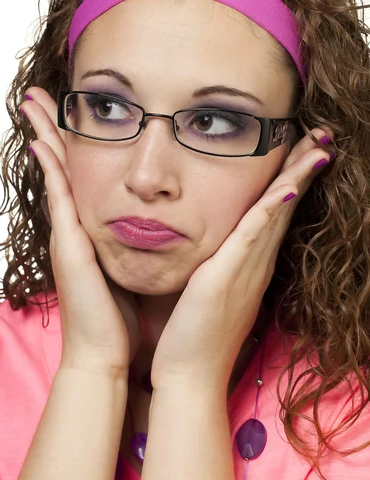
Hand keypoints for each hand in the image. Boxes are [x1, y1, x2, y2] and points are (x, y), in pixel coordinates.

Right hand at [20, 87, 140, 375]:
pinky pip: (60, 200)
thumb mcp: (132, 268)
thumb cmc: (121, 314)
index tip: (75, 113)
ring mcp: (69, 234)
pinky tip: (43, 144)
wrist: (105, 352)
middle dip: (52, 129)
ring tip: (35, 104)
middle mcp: (76, 226)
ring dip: (46, 137)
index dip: (74, 144)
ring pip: (57, 173)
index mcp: (93, 230)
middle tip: (42, 96)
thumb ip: (139, 244)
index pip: (82, 175)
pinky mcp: (70, 246)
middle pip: (63, 165)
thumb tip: (160, 223)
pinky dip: (51, 171)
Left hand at [150, 127, 333, 392]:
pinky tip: (286, 187)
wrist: (187, 374)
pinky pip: (254, 235)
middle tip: (323, 135)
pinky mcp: (228, 276)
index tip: (302, 147)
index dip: (291, 178)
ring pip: (277, 213)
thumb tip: (212, 239)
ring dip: (298, 178)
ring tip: (318, 147)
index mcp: (249, 261)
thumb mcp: (208, 285)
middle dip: (303, 167)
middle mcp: (255, 261)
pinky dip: (271, 209)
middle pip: (285, 204)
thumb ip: (216, 260)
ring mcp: (246, 268)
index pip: (275, 210)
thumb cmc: (193, 330)